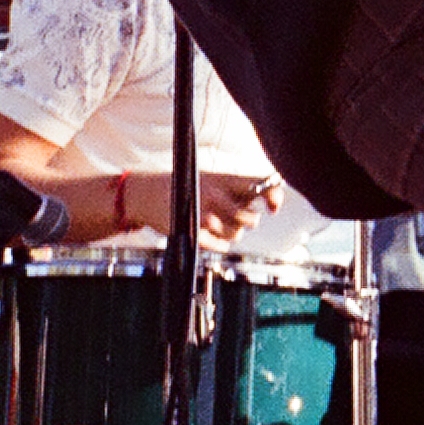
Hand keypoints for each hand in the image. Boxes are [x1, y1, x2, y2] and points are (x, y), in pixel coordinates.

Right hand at [119, 168, 283, 245]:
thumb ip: (236, 188)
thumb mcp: (212, 178)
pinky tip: (210, 234)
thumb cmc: (187, 186)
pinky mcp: (194, 232)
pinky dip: (219, 243)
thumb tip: (266, 198)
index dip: (273, 196)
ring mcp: (204, 214)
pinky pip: (221, 246)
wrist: (149, 194)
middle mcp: (216, 195)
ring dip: (232, 232)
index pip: (259, 184)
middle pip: (249, 218)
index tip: (274, 208)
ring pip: (236, 234)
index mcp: (223, 179)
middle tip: (237, 217)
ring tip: (218, 223)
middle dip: (248, 221)